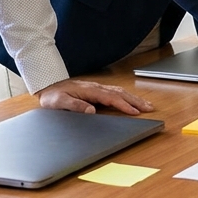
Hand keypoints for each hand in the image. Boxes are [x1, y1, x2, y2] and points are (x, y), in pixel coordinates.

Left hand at [37, 78, 153, 114]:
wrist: (47, 85)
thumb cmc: (53, 96)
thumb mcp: (59, 103)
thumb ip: (74, 106)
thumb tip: (92, 110)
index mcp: (89, 91)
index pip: (111, 98)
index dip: (124, 105)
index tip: (135, 112)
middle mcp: (96, 88)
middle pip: (120, 93)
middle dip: (135, 101)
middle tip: (149, 108)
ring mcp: (97, 88)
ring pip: (119, 92)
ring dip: (134, 98)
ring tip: (146, 105)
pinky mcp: (96, 90)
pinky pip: (115, 93)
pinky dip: (126, 96)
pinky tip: (131, 100)